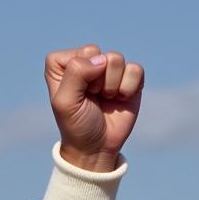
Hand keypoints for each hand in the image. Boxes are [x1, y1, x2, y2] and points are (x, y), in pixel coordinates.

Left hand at [45, 45, 143, 171]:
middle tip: (90, 97)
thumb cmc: (76, 124)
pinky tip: (120, 98)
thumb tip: (102, 59)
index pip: (72, 55)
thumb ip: (75, 73)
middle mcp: (86, 64)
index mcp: (64, 68)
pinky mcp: (129, 76)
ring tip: (104, 98)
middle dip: (94, 79)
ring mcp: (109, 69)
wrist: (97, 146)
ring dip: (110, 85)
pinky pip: (135, 69)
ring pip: (116, 59)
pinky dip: (127, 88)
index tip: (74, 94)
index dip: (76, 74)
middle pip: (96, 53)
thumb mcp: (64, 103)